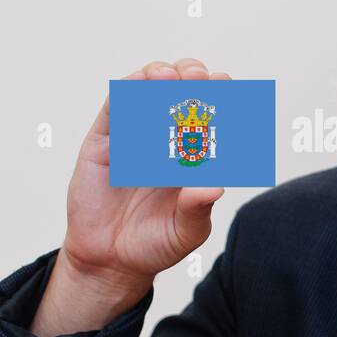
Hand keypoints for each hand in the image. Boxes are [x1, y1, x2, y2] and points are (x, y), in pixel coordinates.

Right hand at [30, 59, 228, 336]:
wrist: (110, 261)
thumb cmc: (155, 244)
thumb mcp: (185, 231)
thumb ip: (198, 209)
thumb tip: (215, 186)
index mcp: (195, 155)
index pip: (213, 116)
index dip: (223, 98)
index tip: (230, 90)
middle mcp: (168, 139)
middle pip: (184, 93)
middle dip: (196, 78)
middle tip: (201, 79)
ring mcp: (136, 135)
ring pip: (150, 90)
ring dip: (163, 75)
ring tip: (172, 76)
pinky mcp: (106, 140)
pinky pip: (116, 106)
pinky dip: (128, 89)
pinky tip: (140, 83)